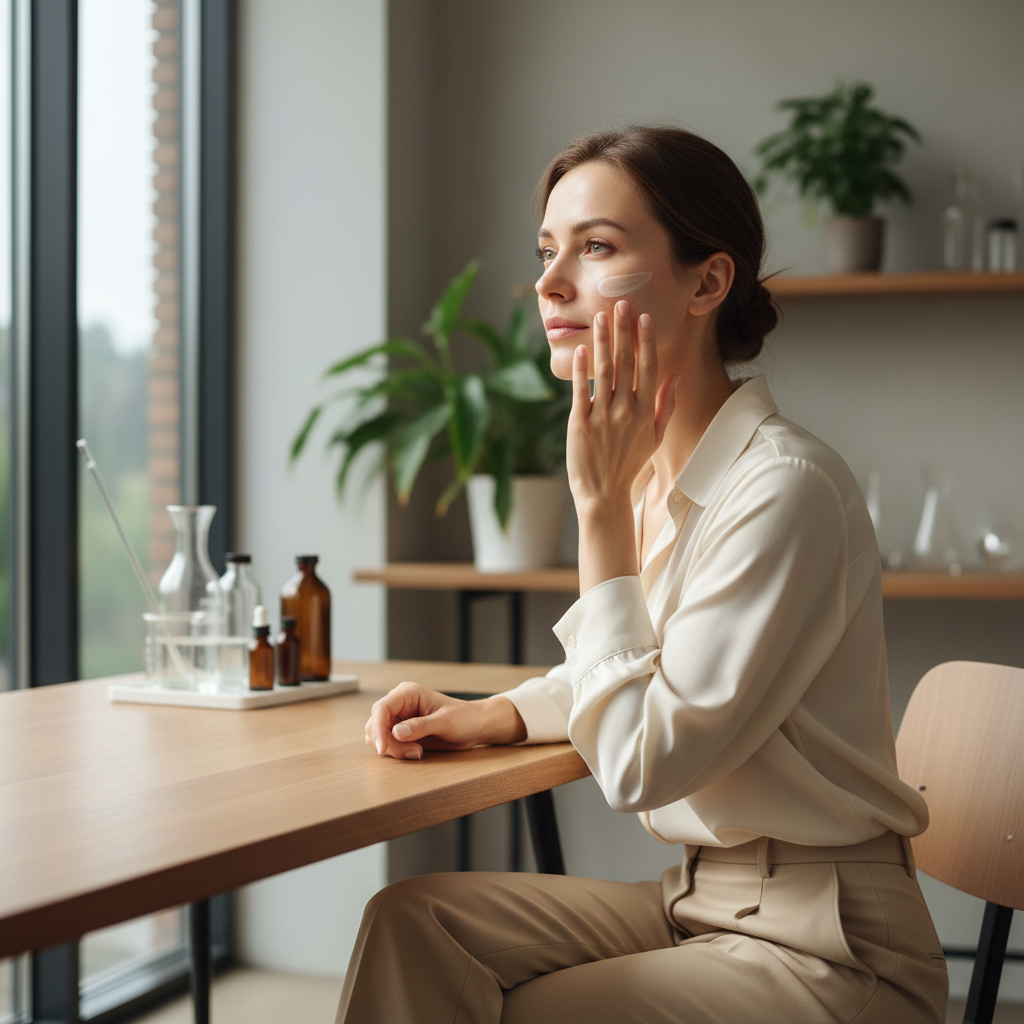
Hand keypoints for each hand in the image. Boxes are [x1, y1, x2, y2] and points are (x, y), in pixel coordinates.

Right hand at [364, 682, 526, 759]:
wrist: (474, 726)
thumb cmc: (464, 718)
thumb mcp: (445, 722)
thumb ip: (421, 726)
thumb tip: (395, 732)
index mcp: (408, 693)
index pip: (382, 709)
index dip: (378, 729)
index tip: (383, 749)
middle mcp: (399, 704)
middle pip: (375, 725)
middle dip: (389, 743)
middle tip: (414, 752)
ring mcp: (398, 718)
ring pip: (377, 736)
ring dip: (393, 749)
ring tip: (418, 752)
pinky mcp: (400, 732)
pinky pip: (387, 744)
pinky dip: (396, 752)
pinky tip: (416, 752)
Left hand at [567, 301, 676, 516]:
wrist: (604, 493)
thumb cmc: (629, 464)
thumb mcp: (655, 437)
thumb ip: (665, 406)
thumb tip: (673, 377)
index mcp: (646, 412)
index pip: (649, 368)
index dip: (646, 341)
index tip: (644, 317)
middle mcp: (626, 411)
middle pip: (625, 363)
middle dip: (623, 331)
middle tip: (621, 303)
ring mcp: (602, 416)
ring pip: (603, 371)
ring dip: (602, 341)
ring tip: (600, 317)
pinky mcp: (580, 423)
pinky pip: (581, 391)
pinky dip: (580, 369)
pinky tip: (581, 349)